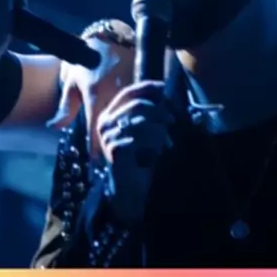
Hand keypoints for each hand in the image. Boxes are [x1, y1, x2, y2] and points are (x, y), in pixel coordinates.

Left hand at [48, 32, 134, 156]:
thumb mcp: (71, 84)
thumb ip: (65, 108)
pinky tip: (135, 127)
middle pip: (115, 126)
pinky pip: (139, 106)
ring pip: (129, 117)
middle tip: (109, 157)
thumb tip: (54, 128)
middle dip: (112, 142)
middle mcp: (114, 94)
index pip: (95, 127)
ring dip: (125, 131)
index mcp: (95, 94)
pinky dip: (136, 117)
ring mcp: (130, 89)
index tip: (96, 160)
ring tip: (123, 146)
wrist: (107, 39)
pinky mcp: (141, 85)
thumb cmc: (84, 62)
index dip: (95, 145)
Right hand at [96, 81, 173, 225]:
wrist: (129, 188)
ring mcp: (107, 136)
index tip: (164, 87)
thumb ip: (147, 112)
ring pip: (141, 121)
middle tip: (172, 119)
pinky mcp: (114, 148)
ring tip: (165, 142)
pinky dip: (153, 145)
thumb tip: (163, 92)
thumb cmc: (139, 158)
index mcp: (109, 115)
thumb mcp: (143, 131)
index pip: (127, 93)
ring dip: (158, 131)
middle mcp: (104, 123)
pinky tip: (154, 155)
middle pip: (137, 105)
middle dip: (158, 111)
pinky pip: (141, 138)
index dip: (146, 87)